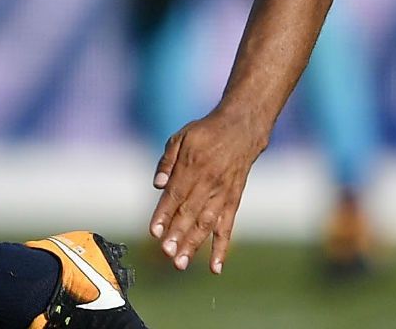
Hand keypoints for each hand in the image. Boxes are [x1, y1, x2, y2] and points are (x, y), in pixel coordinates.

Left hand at [148, 108, 269, 273]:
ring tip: (181, 263)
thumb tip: (157, 184)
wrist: (241, 130)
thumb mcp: (180, 138)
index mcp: (192, 168)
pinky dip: (221, 247)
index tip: (154, 232)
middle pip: (190, 214)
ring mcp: (222, 195)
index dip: (164, 214)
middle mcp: (208, 184)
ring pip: (207, 225)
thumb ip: (167, 161)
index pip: (175, 196)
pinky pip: (228, 227)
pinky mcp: (234, 202)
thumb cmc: (205, 133)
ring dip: (194, 245)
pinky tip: (215, 266)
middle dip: (177, 235)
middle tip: (167, 253)